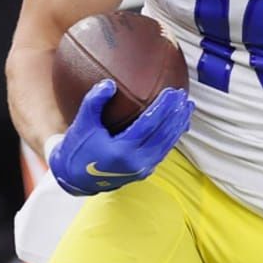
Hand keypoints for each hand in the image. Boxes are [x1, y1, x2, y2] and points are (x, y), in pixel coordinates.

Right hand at [48, 81, 192, 195]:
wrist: (75, 179)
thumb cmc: (78, 148)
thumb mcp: (82, 123)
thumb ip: (94, 102)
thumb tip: (110, 84)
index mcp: (121, 151)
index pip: (149, 125)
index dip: (163, 108)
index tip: (172, 92)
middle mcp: (135, 162)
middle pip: (163, 135)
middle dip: (175, 114)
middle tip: (183, 95)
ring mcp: (142, 169)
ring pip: (167, 144)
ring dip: (179, 125)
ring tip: (187, 106)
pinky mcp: (144, 171)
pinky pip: (163, 151)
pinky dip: (173, 136)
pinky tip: (179, 123)